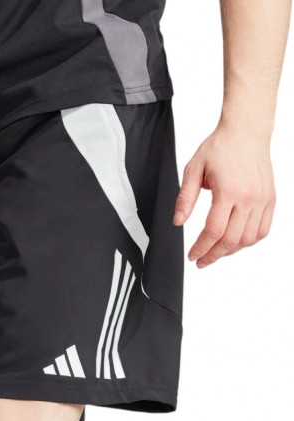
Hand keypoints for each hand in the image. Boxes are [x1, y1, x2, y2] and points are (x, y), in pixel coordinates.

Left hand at [173, 124, 275, 267]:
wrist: (247, 131)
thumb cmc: (220, 147)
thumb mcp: (194, 169)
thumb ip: (185, 198)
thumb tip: (178, 222)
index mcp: (228, 191)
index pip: (214, 231)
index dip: (201, 248)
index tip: (192, 256)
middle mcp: (249, 198)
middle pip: (230, 240)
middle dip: (213, 255)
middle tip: (201, 260)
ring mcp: (262, 200)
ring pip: (248, 239)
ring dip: (230, 251)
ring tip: (216, 251)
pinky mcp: (270, 199)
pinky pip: (262, 230)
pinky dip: (248, 241)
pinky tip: (235, 241)